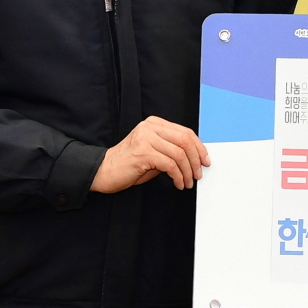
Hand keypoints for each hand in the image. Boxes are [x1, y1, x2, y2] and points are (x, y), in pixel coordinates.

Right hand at [90, 116, 209, 193]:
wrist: (103, 171)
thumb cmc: (129, 164)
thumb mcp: (153, 152)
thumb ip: (171, 150)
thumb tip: (194, 158)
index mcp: (154, 123)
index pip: (185, 132)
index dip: (199, 147)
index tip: (205, 160)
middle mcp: (150, 127)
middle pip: (185, 140)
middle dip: (196, 159)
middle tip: (198, 174)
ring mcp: (146, 139)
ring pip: (179, 154)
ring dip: (187, 171)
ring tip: (188, 182)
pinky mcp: (143, 153)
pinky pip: (170, 165)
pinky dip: (178, 176)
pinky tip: (178, 183)